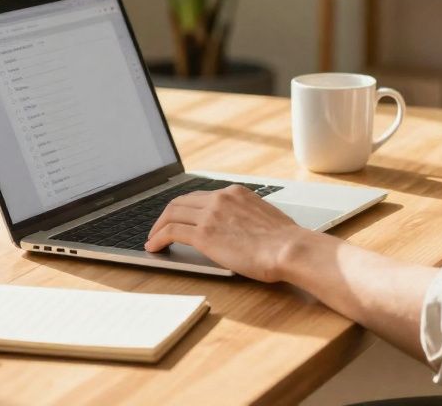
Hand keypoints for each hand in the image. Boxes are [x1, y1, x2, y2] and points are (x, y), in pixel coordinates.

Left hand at [145, 185, 308, 281]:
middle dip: (166, 215)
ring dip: (158, 227)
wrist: (289, 248)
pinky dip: (158, 238)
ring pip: (172, 214)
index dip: (185, 208)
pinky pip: (171, 232)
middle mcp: (220, 198)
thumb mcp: (265, 217)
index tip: (179, 218)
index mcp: (235, 193)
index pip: (200, 196)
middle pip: (181, 201)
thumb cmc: (285, 241)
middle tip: (159, 229)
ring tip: (152, 240)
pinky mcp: (204, 234)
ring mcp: (211, 214)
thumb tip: (240, 230)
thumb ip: (246, 217)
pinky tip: (154, 247)